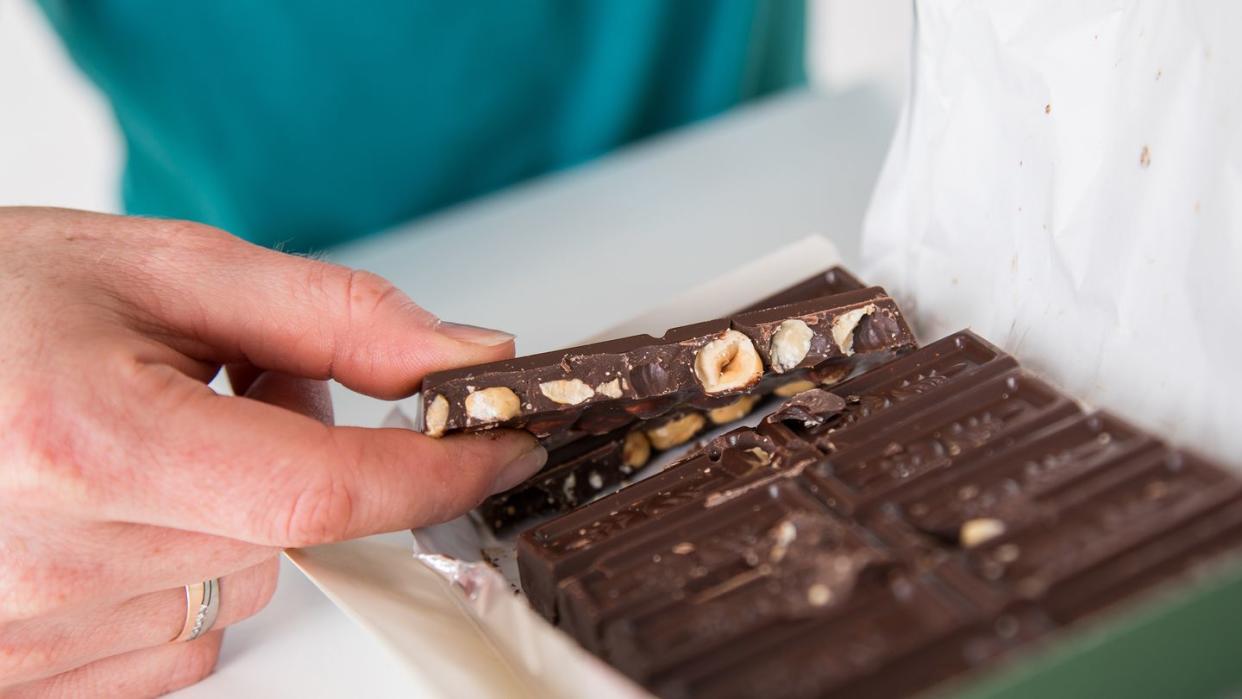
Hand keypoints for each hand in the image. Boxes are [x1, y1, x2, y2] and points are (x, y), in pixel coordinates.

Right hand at [0, 207, 545, 695]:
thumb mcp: (162, 270)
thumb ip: (329, 316)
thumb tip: (459, 357)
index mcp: (89, 443)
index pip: (325, 491)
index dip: (437, 473)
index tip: (499, 446)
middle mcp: (54, 556)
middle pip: (288, 538)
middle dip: (296, 461)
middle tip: (222, 392)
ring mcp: (30, 631)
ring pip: (237, 591)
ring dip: (230, 517)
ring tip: (142, 443)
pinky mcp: (22, 672)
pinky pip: (176, 643)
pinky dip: (179, 574)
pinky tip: (112, 511)